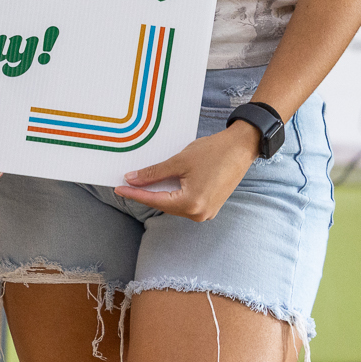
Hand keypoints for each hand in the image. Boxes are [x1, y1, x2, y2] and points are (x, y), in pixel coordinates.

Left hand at [114, 122, 256, 221]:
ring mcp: (207, 212)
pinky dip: (173, 193)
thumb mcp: (179, 161)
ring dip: (160, 194)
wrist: (241, 147)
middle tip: (127, 183)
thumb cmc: (213, 152)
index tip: (118, 189)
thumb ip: (154, 174)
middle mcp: (200, 214)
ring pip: (174, 205)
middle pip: (165, 205)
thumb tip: (132, 179)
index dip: (135, 194)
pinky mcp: (211, 206)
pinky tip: (162, 184)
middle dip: (146, 193)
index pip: (155, 200)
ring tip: (142, 182)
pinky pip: (186, 203)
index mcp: (191, 204)